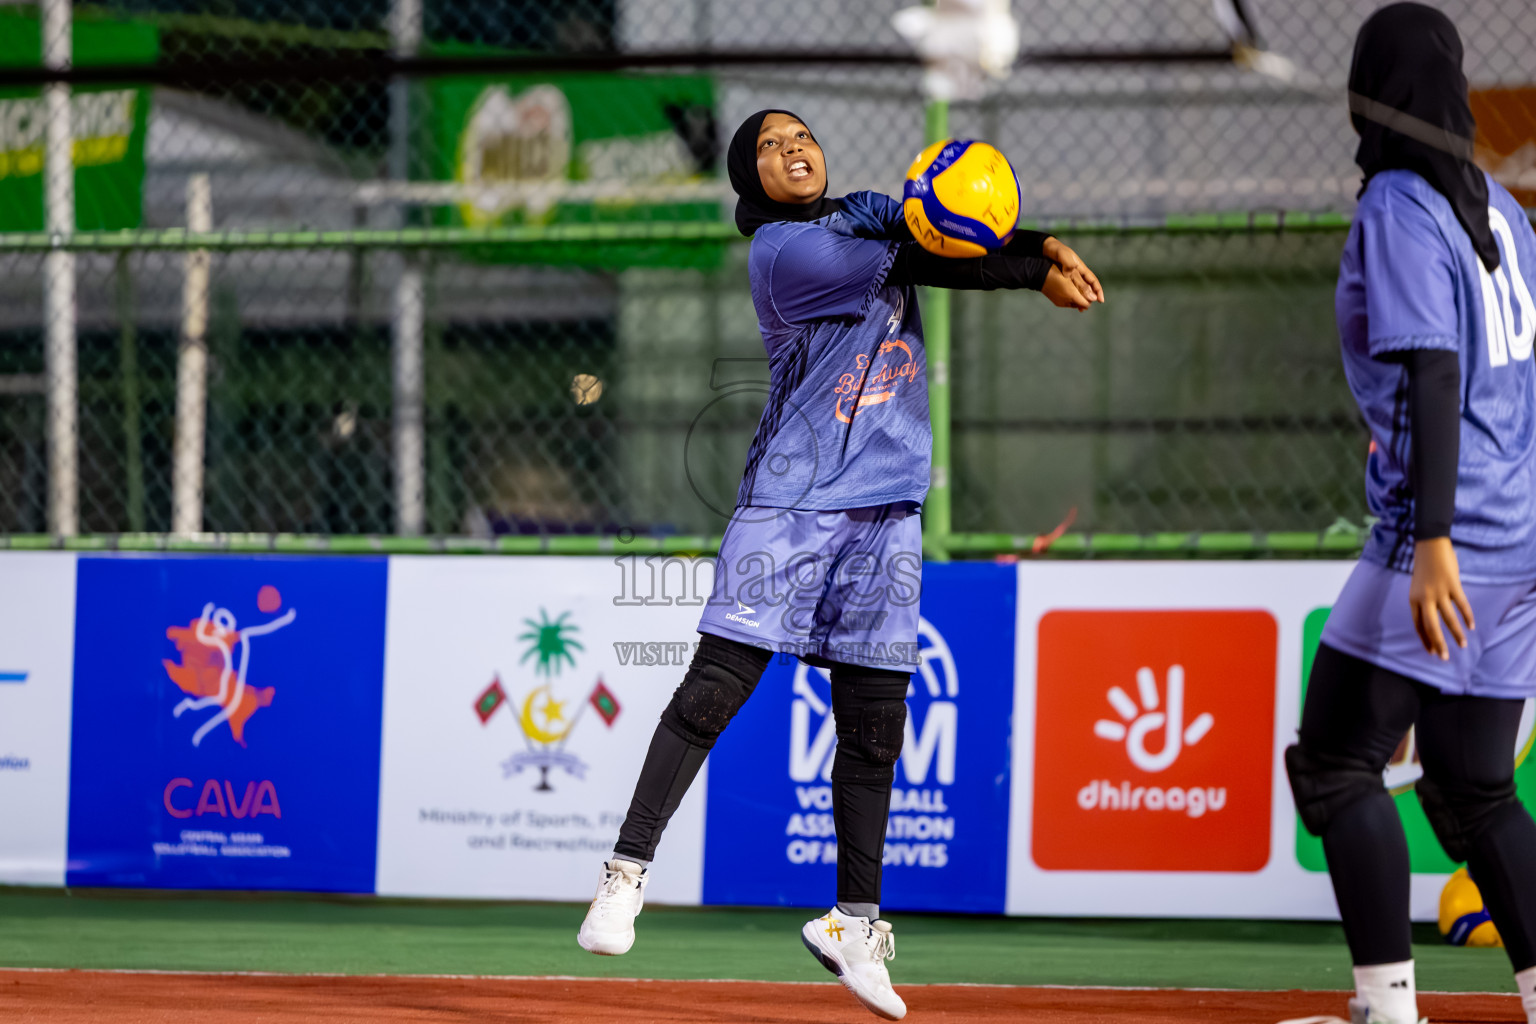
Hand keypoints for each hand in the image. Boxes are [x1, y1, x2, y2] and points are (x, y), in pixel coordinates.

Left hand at [1042, 237, 1104, 303]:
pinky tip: (1070, 302)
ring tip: (1079, 309)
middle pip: (1087, 287)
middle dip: (1089, 298)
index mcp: (1081, 267)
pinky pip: (1070, 289)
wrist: (1045, 248)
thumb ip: (1068, 263)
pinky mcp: (1063, 278)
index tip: (1100, 300)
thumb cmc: (1055, 250)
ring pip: (1079, 289)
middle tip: (1085, 308)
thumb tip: (1073, 272)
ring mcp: (1070, 275)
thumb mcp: (1062, 255)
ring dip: (1080, 299)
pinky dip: (1072, 296)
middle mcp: (1077, 272)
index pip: (1092, 280)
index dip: (1097, 290)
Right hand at [1043, 266, 1090, 310]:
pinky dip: (1071, 299)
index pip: (1086, 304)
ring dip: (1078, 298)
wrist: (1038, 274)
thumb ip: (1084, 287)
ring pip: (1074, 304)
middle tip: (1084, 287)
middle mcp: (1066, 302)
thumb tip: (1094, 298)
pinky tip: (1069, 290)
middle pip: (1081, 305)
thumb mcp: (1073, 275)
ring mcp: (1060, 303)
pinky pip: (1067, 303)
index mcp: (1071, 295)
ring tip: (1076, 287)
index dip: (1091, 298)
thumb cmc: (1057, 271)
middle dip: (1085, 298)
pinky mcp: (1056, 302)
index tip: (1090, 290)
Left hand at [1409, 537, 1474, 660]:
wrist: (1429, 546)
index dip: (1425, 639)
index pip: (1418, 625)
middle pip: (1430, 626)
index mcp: (1413, 599)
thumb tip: (1434, 619)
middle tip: (1444, 657)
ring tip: (1462, 645)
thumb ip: (1424, 602)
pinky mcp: (1452, 584)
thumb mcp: (1418, 587)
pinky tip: (1472, 626)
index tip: (1432, 651)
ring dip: (1456, 633)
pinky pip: (1461, 604)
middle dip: (1438, 643)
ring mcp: (1438, 591)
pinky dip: (1467, 616)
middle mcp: (1424, 598)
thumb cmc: (1425, 568)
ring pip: (1447, 618)